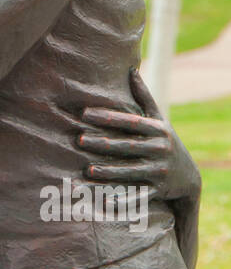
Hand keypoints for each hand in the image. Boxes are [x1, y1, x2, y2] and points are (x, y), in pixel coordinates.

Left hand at [78, 68, 199, 268]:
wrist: (190, 178)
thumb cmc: (166, 142)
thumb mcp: (159, 120)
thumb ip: (144, 97)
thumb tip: (131, 69)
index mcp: (158, 130)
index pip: (130, 121)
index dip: (108, 117)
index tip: (85, 113)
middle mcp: (160, 149)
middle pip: (127, 146)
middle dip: (103, 143)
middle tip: (79, 139)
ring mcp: (159, 171)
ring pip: (131, 171)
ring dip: (109, 171)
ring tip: (88, 169)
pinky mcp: (158, 191)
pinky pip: (138, 195)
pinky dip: (123, 199)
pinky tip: (105, 199)